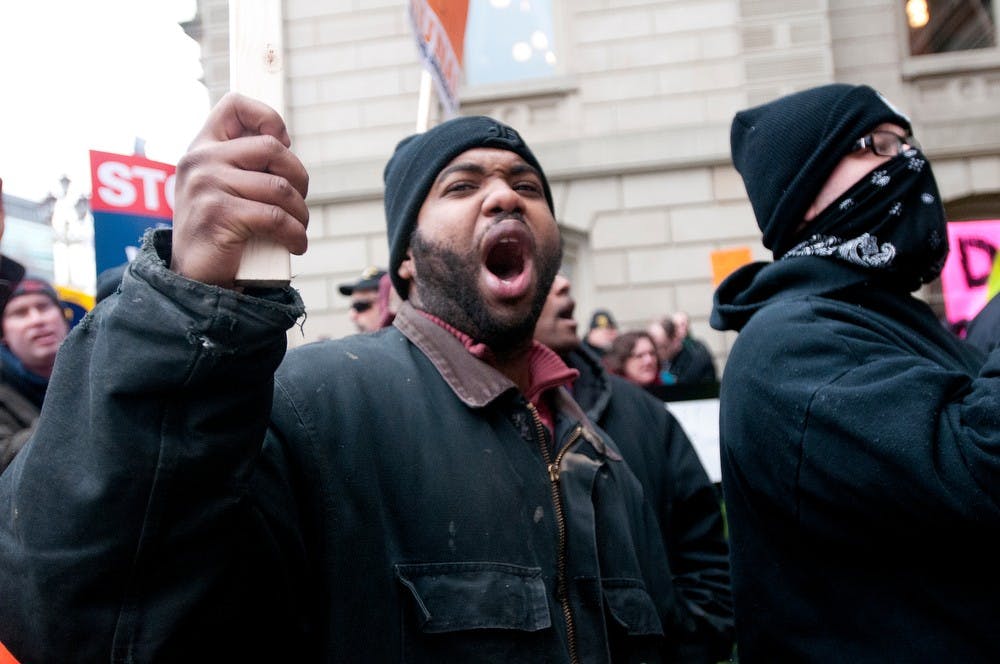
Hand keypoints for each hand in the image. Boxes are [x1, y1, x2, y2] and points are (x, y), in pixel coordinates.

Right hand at [170, 93, 309, 287]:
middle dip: (298, 176)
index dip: (267, 117)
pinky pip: (276, 218)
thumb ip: (243, 164)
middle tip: (297, 202)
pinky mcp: (219, 214)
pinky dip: (295, 234)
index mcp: (201, 148)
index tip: (283, 144)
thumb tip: (283, 143)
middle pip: (272, 147)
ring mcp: (207, 186)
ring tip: (298, 229)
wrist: (193, 278)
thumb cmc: (218, 233)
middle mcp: (200, 161)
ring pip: (280, 188)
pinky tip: (295, 245)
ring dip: (300, 213)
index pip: (234, 105)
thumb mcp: (222, 188)